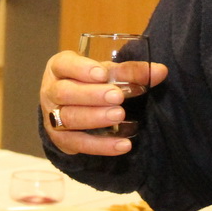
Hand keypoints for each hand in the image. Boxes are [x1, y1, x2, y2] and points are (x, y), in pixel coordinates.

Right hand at [40, 50, 167, 155]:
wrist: (69, 107)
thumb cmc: (89, 82)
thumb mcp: (106, 72)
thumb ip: (130, 72)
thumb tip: (161, 71)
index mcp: (59, 68)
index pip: (64, 65)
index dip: (80, 69)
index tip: (102, 73)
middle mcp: (51, 91)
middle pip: (65, 93)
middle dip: (91, 95)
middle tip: (117, 97)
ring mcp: (52, 117)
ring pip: (68, 118)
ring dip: (95, 118)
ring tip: (119, 116)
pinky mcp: (61, 140)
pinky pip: (79, 144)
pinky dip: (102, 145)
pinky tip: (123, 144)